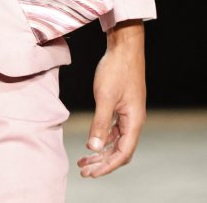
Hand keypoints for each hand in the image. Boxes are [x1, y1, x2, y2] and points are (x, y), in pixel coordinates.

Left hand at [78, 19, 145, 177]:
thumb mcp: (105, 96)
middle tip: (84, 170)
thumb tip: (93, 147)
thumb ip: (100, 123)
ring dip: (101, 151)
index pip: (123, 153)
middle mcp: (134, 120)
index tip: (91, 173)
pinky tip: (93, 141)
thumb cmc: (116, 69)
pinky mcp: (123, 105)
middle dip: (102, 162)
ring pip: (116, 140)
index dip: (107, 166)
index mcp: (134, 121)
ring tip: (84, 159)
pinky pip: (115, 129)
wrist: (124, 47)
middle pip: (120, 150)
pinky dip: (103, 137)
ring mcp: (129, 112)